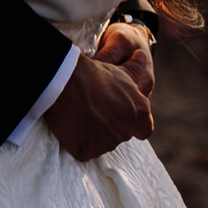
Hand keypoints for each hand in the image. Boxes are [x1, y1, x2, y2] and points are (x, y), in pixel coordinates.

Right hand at [43, 24, 155, 160]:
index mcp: (139, 114)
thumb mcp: (117, 71)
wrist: (64, 81)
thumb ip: (134, 69)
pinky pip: (84, 150)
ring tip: (78, 115)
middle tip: (91, 110)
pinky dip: (77, 141)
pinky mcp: (87, 151)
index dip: (131, 123)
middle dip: (108, 126)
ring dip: (92, 134)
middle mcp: (127, 131)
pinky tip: (70, 126)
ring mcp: (107, 143)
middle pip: (119, 135)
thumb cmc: (92, 74)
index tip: (117, 115)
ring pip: (101, 143)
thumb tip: (142, 56)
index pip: (144, 130)